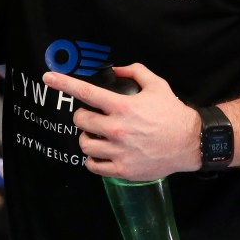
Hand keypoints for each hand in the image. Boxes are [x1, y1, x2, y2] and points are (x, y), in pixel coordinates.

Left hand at [42, 63, 200, 179]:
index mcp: (123, 107)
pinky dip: (93, 160)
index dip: (64, 83)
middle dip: (83, 117)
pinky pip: (93, 166)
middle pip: (80, 120)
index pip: (86, 92)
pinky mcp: (123, 169)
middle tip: (93, 118)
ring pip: (84, 144)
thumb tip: (115, 70)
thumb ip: (134, 72)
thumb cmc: (173, 113)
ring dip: (87, 138)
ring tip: (96, 136)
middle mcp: (117, 129)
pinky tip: (101, 154)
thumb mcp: (157, 85)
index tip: (47, 77)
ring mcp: (118, 151)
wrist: (191, 143)